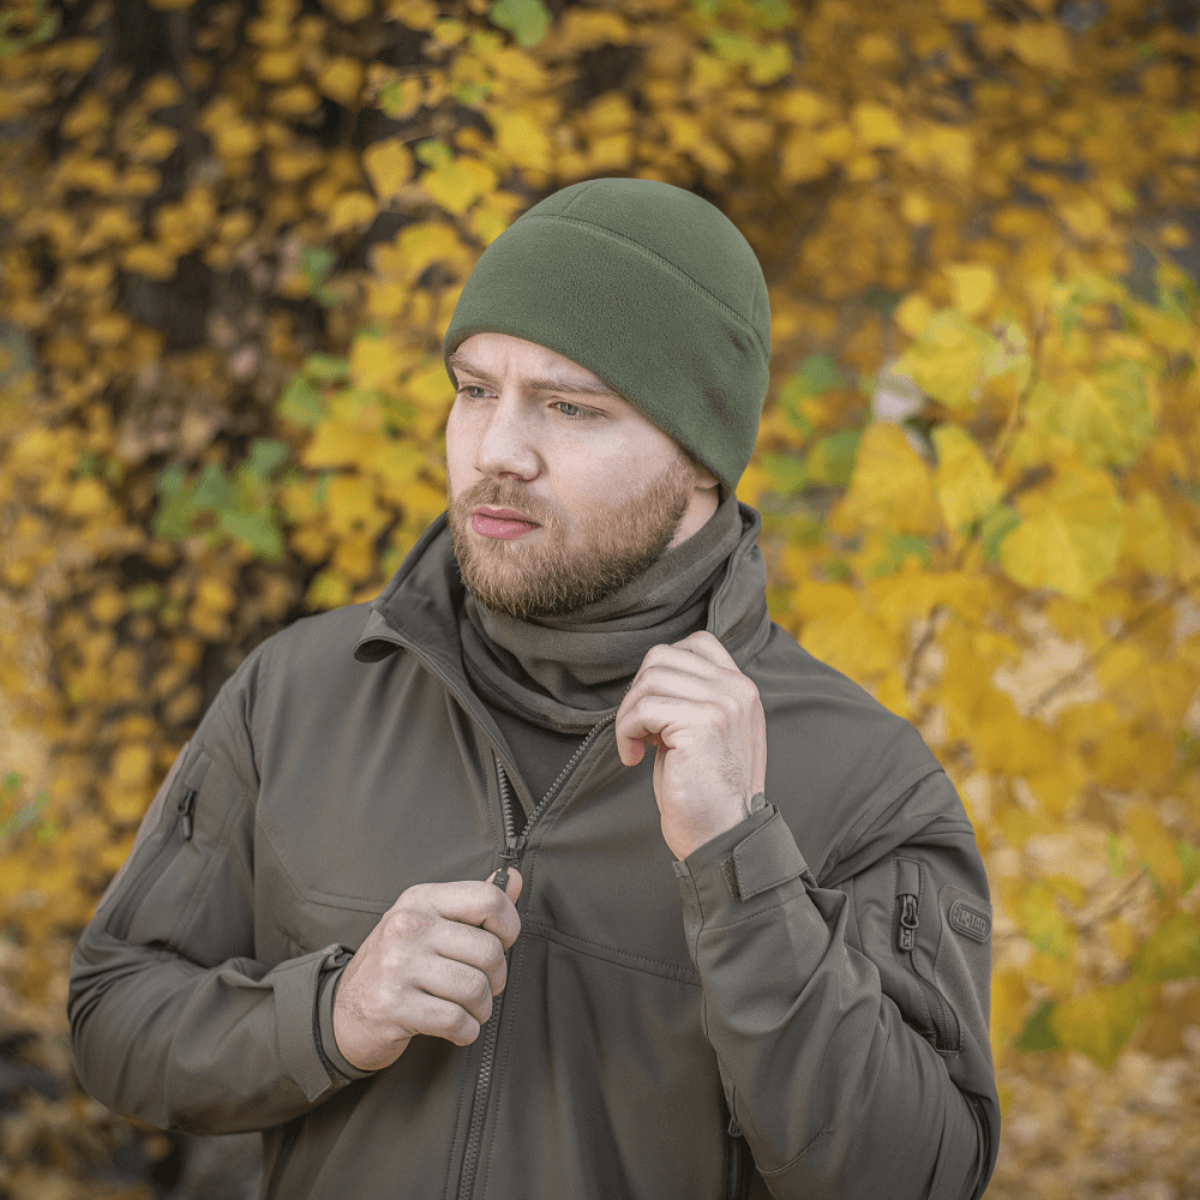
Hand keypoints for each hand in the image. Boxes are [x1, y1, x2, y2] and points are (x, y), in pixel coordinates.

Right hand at [332, 869, 521, 1071]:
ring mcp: (397, 965)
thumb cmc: (398, 963)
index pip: (489, 899)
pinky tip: (456, 1028)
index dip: (509, 926)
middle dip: (497, 977)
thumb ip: (474, 903)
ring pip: (475, 988)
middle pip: (489, 951)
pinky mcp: (393, 1006)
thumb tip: (516, 879)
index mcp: (422, 899)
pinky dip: (466, 1031)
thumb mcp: (430, 922)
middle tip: (484, 986)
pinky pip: (456, 1020)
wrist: (343, 1010)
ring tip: (469, 1009)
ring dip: (482, 1008)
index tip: (502, 943)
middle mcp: (408, 926)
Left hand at [615, 630, 766, 860]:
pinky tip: (634, 758)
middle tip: (637, 729)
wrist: (723, 837)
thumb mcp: (707, 732)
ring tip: (635, 745)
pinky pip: (644, 708)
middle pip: (663, 656)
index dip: (661, 669)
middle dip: (637, 691)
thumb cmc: (704, 792)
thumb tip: (648, 678)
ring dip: (629, 714)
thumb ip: (693, 698)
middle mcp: (738, 689)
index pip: (697, 643)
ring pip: (650, 678)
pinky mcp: (703, 723)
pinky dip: (626, 732)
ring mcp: (723, 703)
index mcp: (742, 689)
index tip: (652, 710)